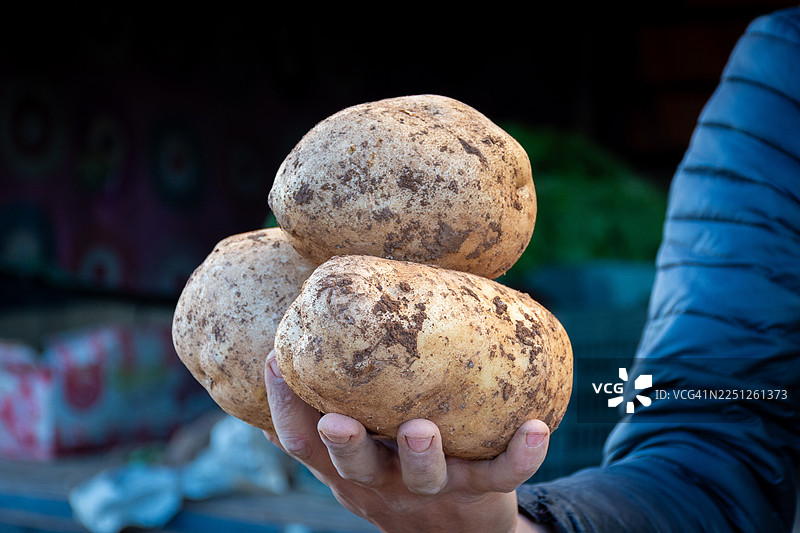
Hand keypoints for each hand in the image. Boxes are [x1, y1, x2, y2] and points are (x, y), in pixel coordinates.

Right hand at [264, 351, 553, 532]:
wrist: (457, 531)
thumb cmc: (400, 467)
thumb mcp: (367, 446)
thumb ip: (347, 401)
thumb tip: (314, 330)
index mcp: (349, 465)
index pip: (302, 442)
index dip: (283, 405)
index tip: (276, 358)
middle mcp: (384, 481)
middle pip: (355, 469)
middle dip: (342, 446)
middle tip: (336, 422)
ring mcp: (432, 489)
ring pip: (423, 477)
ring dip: (420, 454)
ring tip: (422, 429)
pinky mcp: (481, 490)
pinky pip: (503, 474)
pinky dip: (521, 454)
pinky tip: (537, 426)